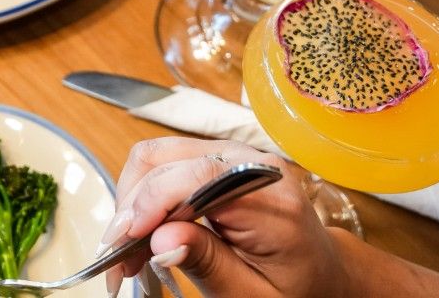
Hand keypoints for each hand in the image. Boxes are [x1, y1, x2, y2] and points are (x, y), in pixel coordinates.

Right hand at [99, 138, 351, 297]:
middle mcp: (252, 163)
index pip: (198, 178)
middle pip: (166, 159)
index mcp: (273, 200)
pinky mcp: (216, 157)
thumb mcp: (254, 295)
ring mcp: (233, 154)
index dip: (151, 201)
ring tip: (126, 248)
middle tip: (116, 258)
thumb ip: (209, 264)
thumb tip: (159, 239)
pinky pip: (164, 163)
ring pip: (156, 156)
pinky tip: (141, 231)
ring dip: (131, 200)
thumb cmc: (294, 289)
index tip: (123, 239)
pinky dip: (143, 196)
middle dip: (131, 207)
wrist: (323, 275)